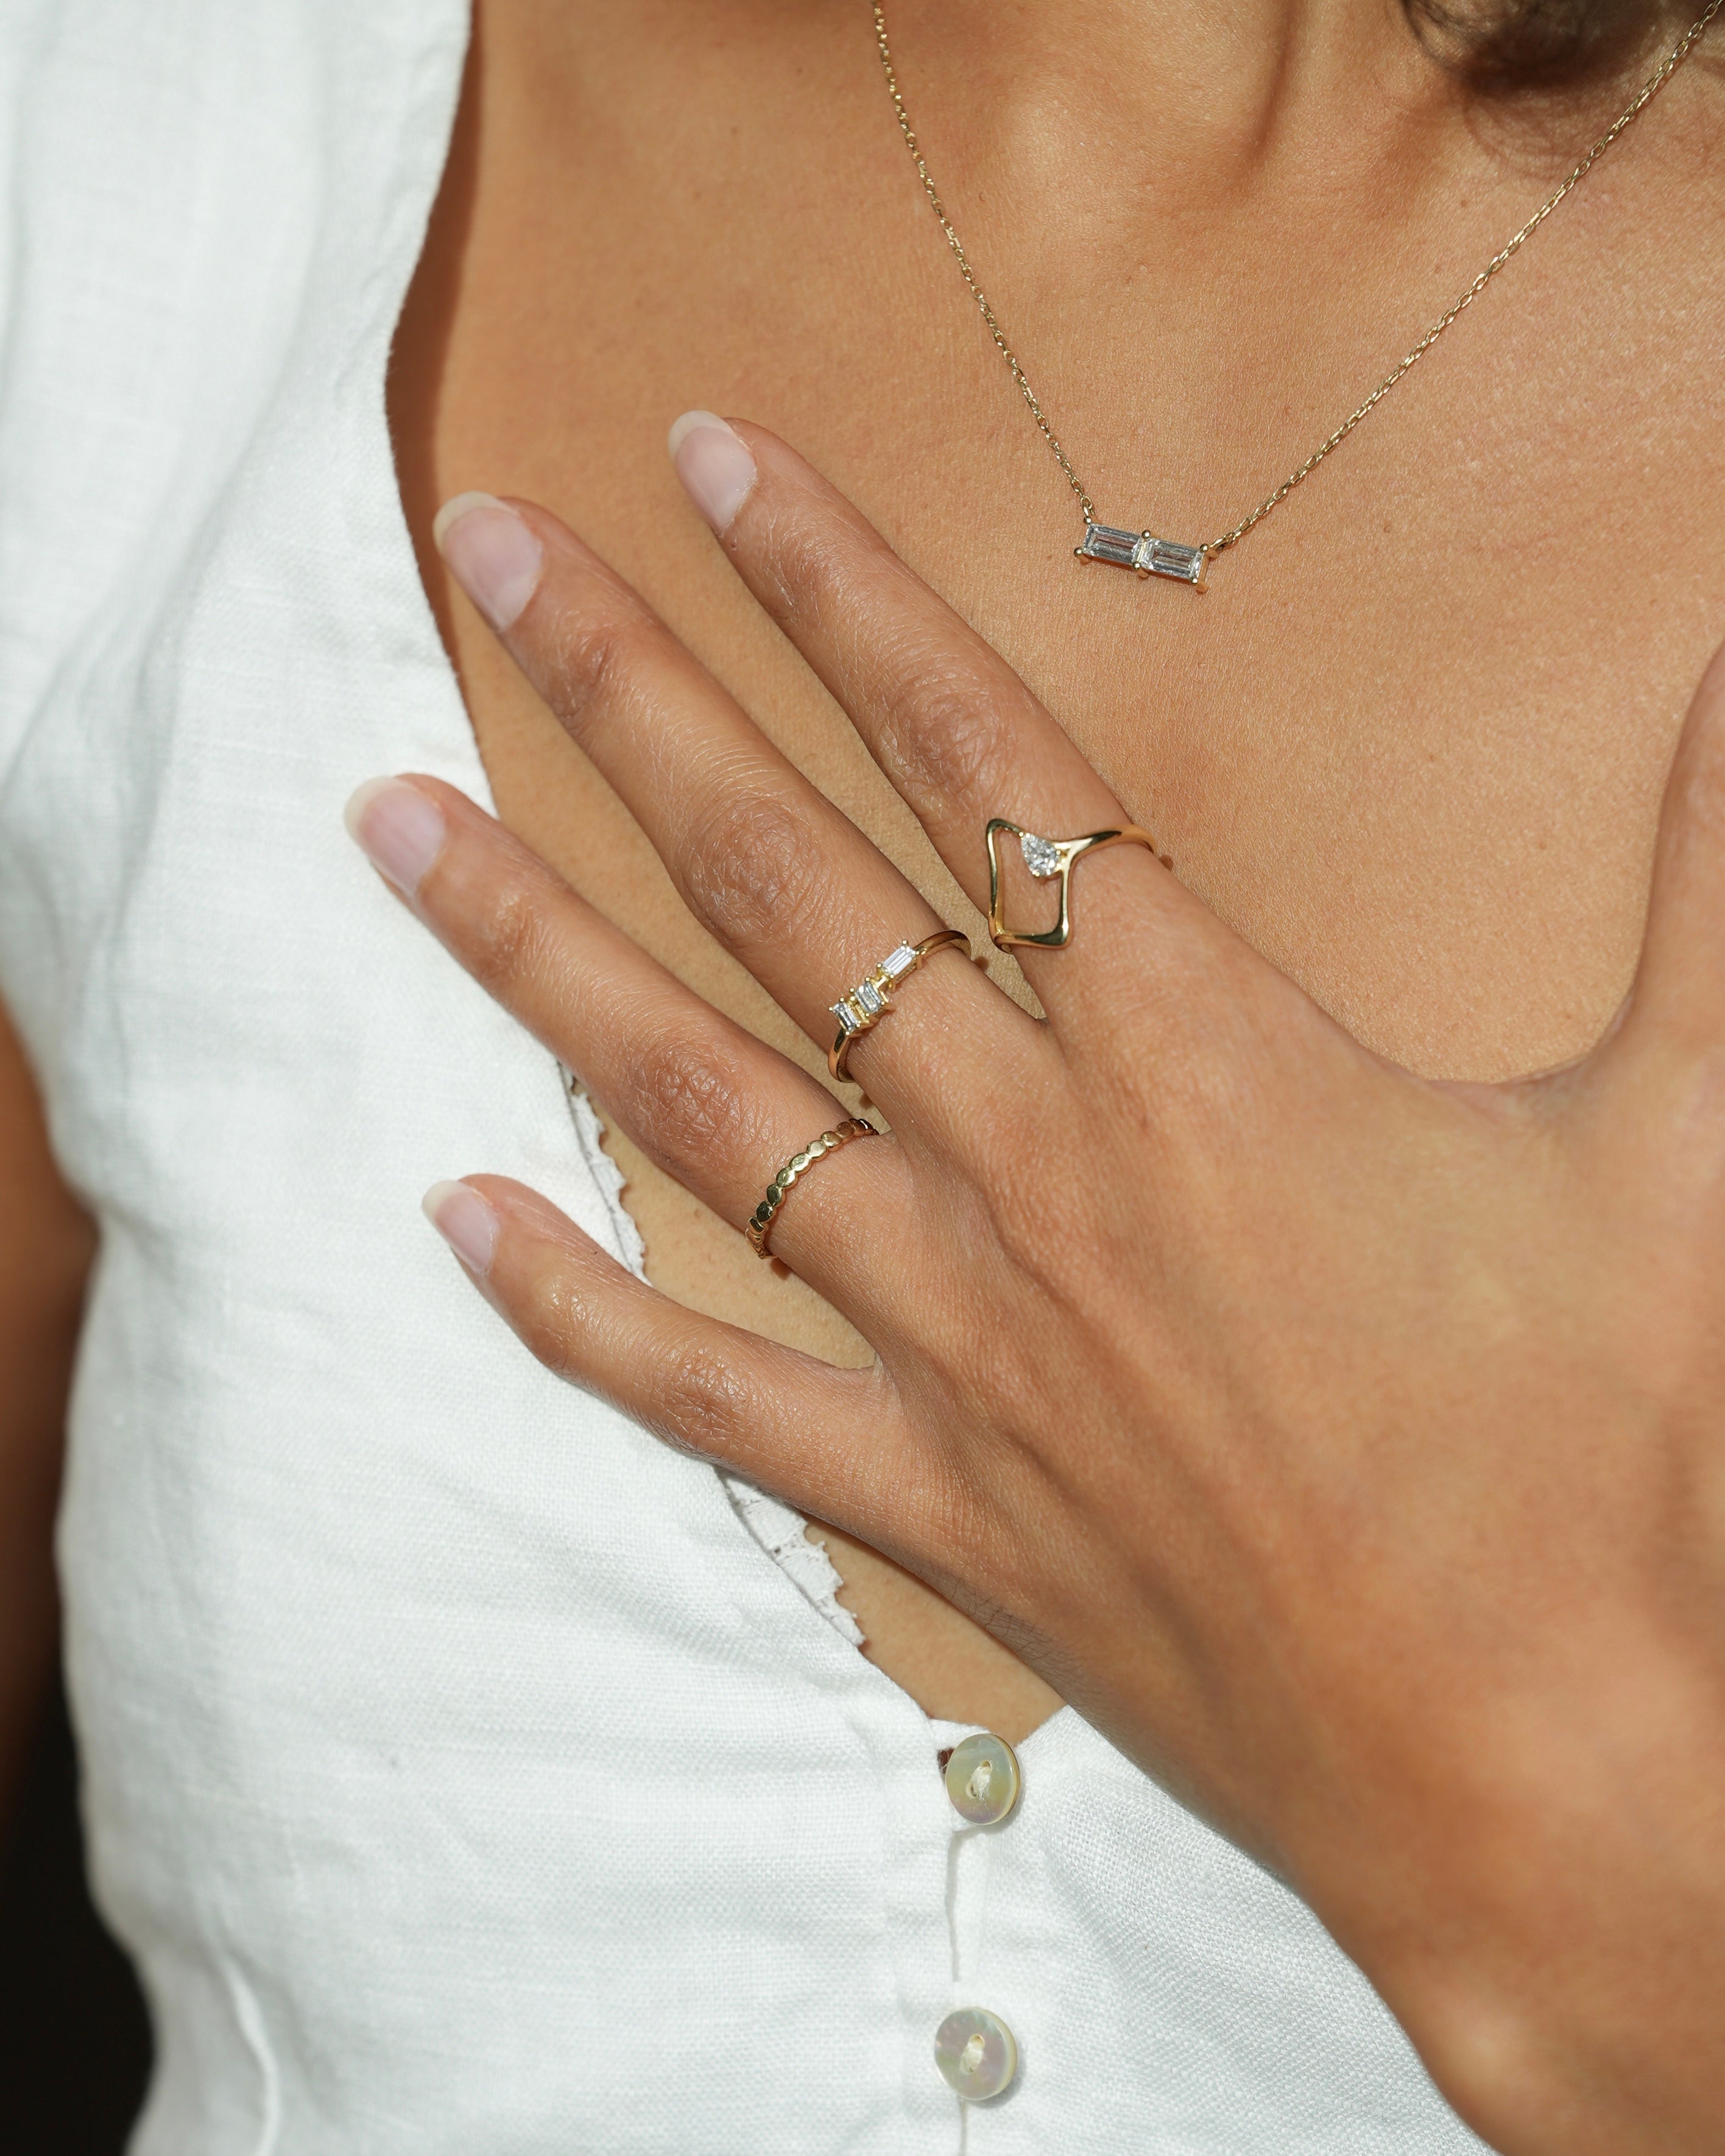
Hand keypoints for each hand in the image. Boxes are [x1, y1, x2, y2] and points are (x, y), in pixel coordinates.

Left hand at [347, 417, 1724, 2155]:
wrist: (1544, 1775)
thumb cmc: (1614, 1466)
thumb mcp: (1696, 1139)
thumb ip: (1709, 878)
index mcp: (1197, 1053)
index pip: (977, 754)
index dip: (842, 590)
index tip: (712, 463)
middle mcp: (1030, 1164)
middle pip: (784, 877)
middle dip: (631, 694)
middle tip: (485, 554)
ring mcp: (950, 1335)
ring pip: (690, 1097)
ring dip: (529, 946)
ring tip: (387, 824)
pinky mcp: (925, 1494)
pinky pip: (702, 1385)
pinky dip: (568, 1306)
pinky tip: (450, 1216)